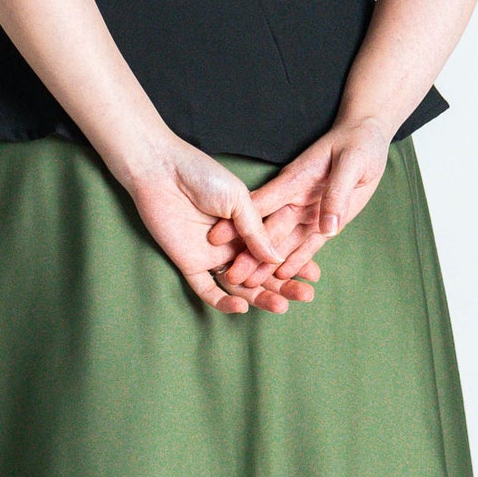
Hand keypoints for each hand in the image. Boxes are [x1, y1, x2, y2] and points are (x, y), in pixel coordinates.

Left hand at [126, 141, 318, 313]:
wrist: (162, 170)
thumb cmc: (201, 175)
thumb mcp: (239, 199)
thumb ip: (257, 230)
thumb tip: (278, 258)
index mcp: (248, 226)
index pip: (275, 252)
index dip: (295, 263)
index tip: (315, 274)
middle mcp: (233, 245)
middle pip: (262, 273)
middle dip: (285, 285)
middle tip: (306, 295)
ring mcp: (213, 257)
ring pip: (240, 286)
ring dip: (261, 297)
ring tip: (282, 305)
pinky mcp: (190, 264)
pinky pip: (208, 290)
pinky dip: (224, 301)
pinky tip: (243, 305)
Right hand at [207, 114, 391, 294]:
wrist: (368, 137)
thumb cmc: (358, 143)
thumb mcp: (351, 164)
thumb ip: (337, 194)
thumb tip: (326, 229)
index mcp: (295, 180)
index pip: (261, 204)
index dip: (238, 221)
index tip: (216, 239)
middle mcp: (296, 199)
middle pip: (268, 230)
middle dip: (249, 253)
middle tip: (231, 276)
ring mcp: (309, 211)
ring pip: (284, 242)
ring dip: (268, 264)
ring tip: (251, 286)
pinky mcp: (325, 220)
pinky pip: (309, 244)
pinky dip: (298, 260)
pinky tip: (283, 277)